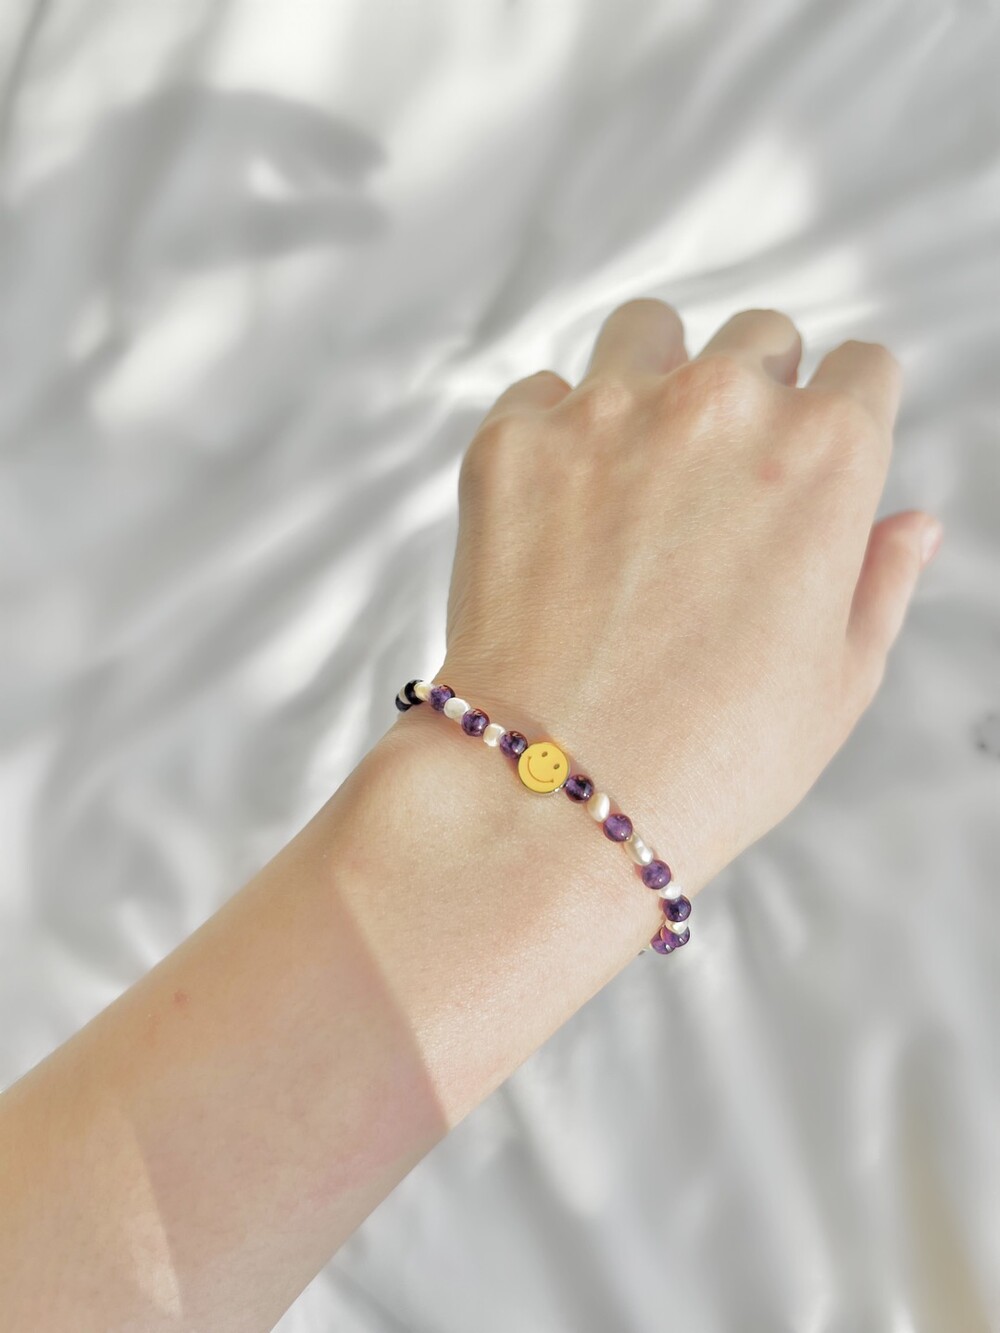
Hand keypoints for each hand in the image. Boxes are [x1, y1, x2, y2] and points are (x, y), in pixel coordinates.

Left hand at [437, 300, 941, 898]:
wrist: (556, 792)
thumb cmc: (712, 758)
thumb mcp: (838, 682)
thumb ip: (881, 581)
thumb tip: (911, 525)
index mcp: (825, 454)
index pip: (862, 369)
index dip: (845, 414)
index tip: (815, 454)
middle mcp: (721, 406)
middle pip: (758, 337)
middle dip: (755, 390)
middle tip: (720, 475)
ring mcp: (607, 413)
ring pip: (646, 331)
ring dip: (654, 376)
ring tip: (636, 459)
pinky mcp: (512, 440)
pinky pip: (543, 392)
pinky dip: (557, 432)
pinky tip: (559, 508)